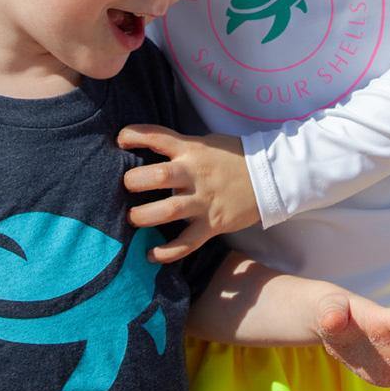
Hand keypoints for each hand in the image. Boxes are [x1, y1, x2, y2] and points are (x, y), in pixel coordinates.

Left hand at [118, 124, 259, 262]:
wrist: (269, 176)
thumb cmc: (234, 157)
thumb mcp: (207, 143)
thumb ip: (182, 148)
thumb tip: (152, 152)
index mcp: (192, 149)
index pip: (158, 137)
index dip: (135, 135)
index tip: (120, 139)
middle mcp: (195, 173)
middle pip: (159, 176)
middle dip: (135, 180)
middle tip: (126, 185)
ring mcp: (204, 200)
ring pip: (169, 210)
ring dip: (145, 216)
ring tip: (132, 219)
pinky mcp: (213, 224)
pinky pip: (187, 242)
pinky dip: (168, 252)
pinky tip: (150, 255)